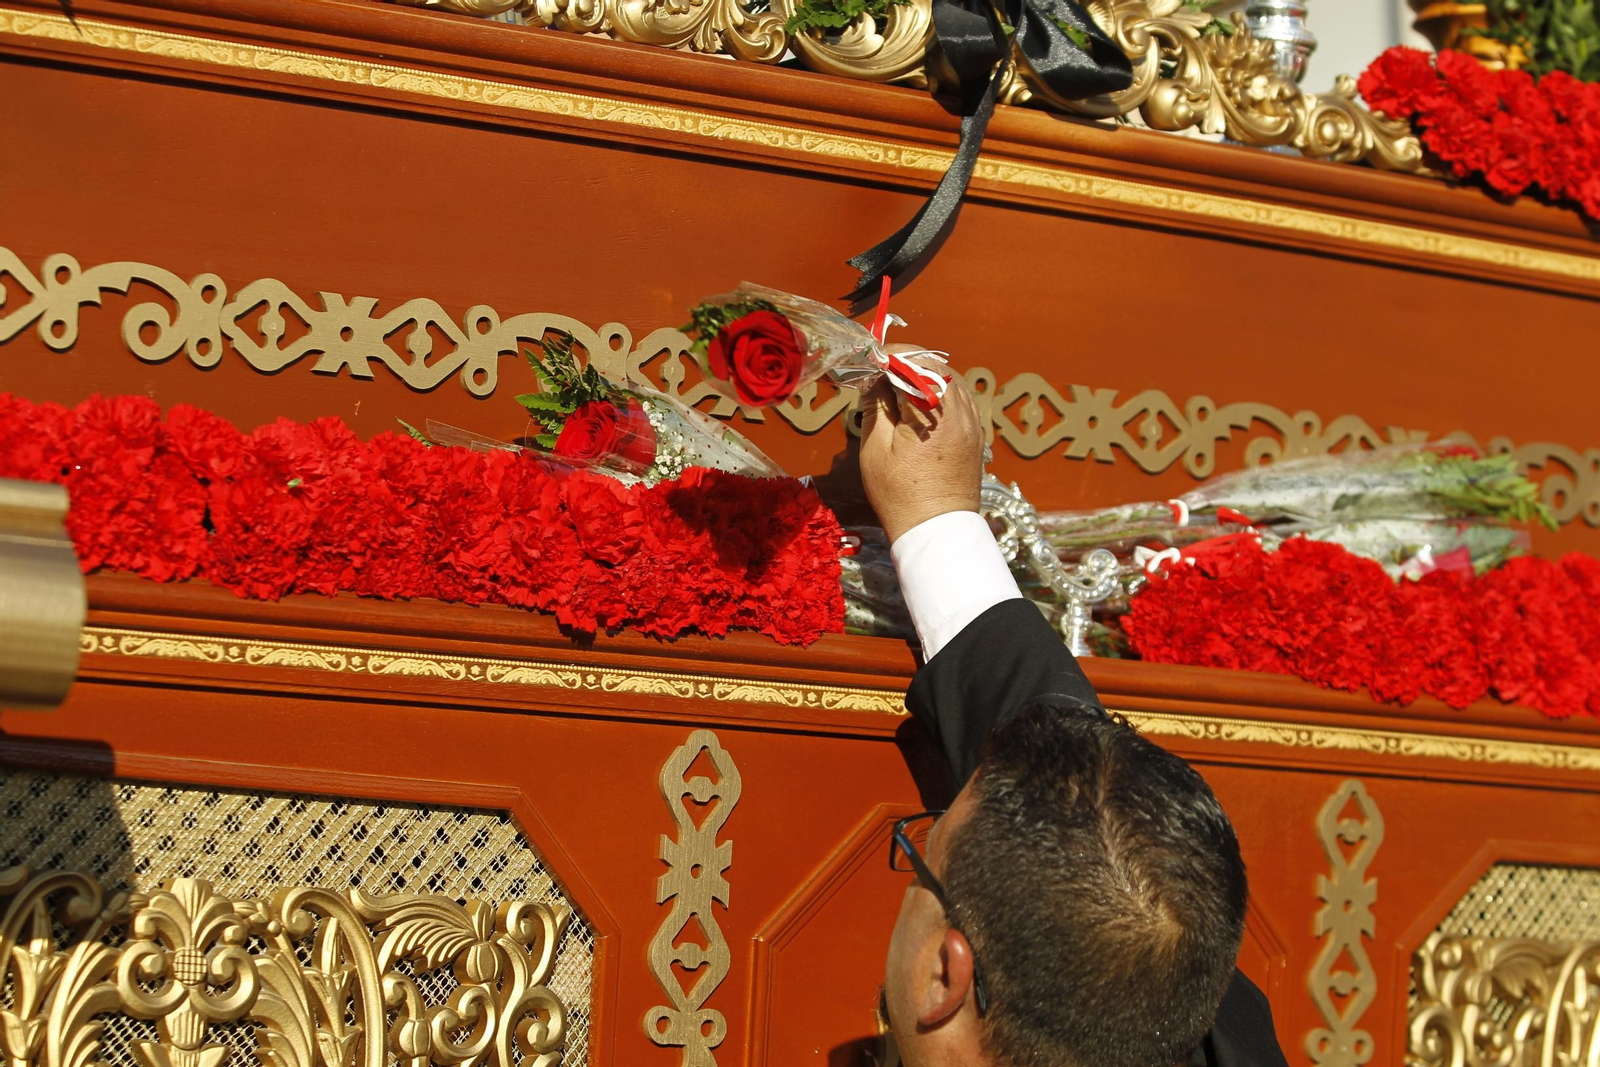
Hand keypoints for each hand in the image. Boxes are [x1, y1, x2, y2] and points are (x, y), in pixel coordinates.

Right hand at [859, 372, 984, 544]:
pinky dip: (940, 393)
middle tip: (882, 371)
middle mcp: (961, 412)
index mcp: (935, 412)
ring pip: (951, 381)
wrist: (936, 531)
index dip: (891, 354)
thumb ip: (876, 405)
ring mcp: (973, 423)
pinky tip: (921, 405)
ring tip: (899, 386)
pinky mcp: (976, 436)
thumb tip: (875, 378)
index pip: (914, 362)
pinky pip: (960, 400)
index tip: (872, 358)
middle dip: (908, 362)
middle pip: (936, 367)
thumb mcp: (875, 449)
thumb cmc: (899, 495)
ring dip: (926, 376)